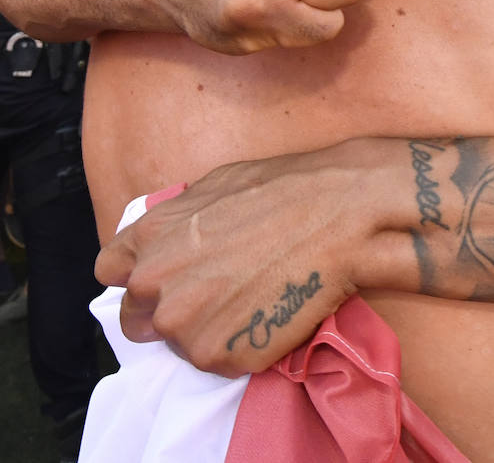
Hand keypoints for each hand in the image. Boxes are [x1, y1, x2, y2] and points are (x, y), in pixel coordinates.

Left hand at [96, 147, 382, 374]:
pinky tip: (264, 312)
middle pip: (137, 318)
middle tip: (210, 295)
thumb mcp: (212, 186)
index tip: (160, 277)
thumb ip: (176, 222)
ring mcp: (185, 326)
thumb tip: (170, 240)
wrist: (332, 214)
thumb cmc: (280, 189)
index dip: (135, 274)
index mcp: (149, 237)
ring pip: (179, 342)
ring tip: (247, 299)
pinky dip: (238, 343)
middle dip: (164, 309)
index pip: (110, 272)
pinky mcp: (220, 356)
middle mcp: (155, 285)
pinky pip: (219, 358)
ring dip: (204, 328)